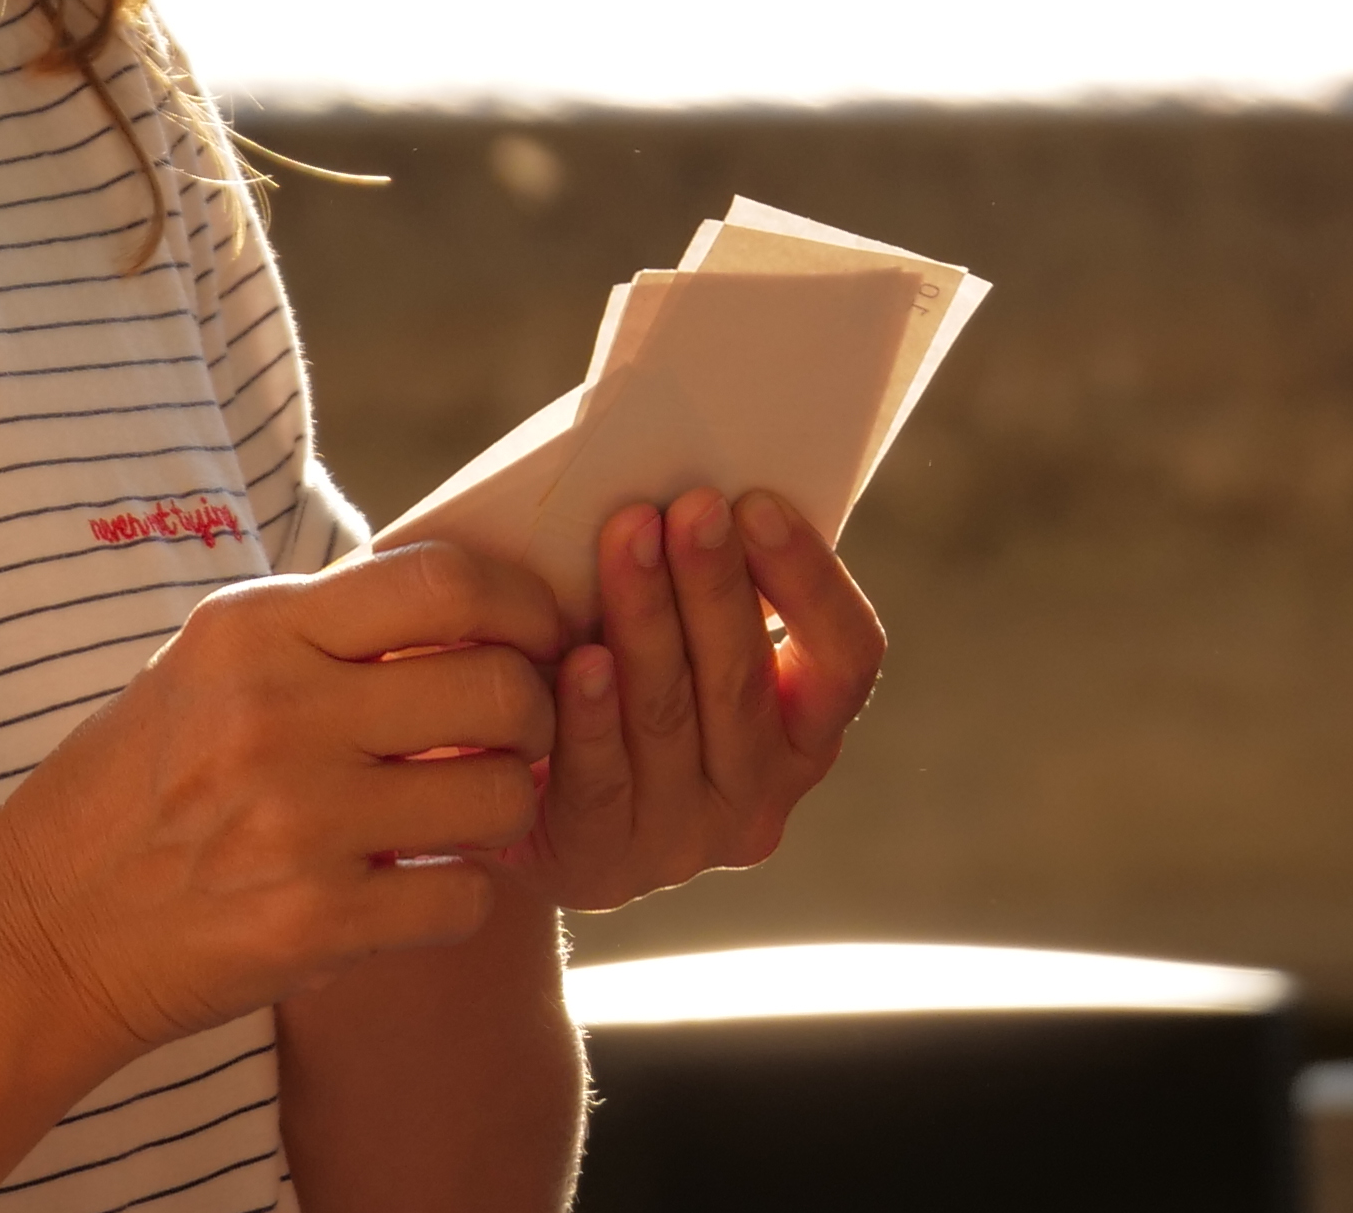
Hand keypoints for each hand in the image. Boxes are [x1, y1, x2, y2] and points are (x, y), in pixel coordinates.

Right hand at [0, 543, 564, 1069]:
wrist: (39, 932)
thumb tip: (468, 602)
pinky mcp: (312, 924)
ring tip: (466, 814)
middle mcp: (277, 712)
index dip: (523, 604)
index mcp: (253, 629)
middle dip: (535, 711)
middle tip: (520, 735)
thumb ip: (322, 634)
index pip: (444, 580)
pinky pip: (465, 898)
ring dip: (506, 807)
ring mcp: (297, 822)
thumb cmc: (133, 791)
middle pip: (496, 684)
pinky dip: (462, 898)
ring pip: (501, 793)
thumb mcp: (205, 671)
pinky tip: (419, 890)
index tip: (539, 635)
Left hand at [530, 488, 884, 912]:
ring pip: (671, 717)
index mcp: (804, 731)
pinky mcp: (601, 865)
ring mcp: (682, 840)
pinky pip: (600, 781)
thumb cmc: (602, 675)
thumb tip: (697, 486)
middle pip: (746, 681)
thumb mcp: (672, 634)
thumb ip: (701, 580)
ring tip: (626, 536)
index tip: (759, 502)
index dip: (812, 581)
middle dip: (717, 583)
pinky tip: (580, 656)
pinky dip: (592, 714)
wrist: (506, 798)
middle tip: (690, 504)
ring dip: (650, 618)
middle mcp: (759, 796)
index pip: (845, 660)